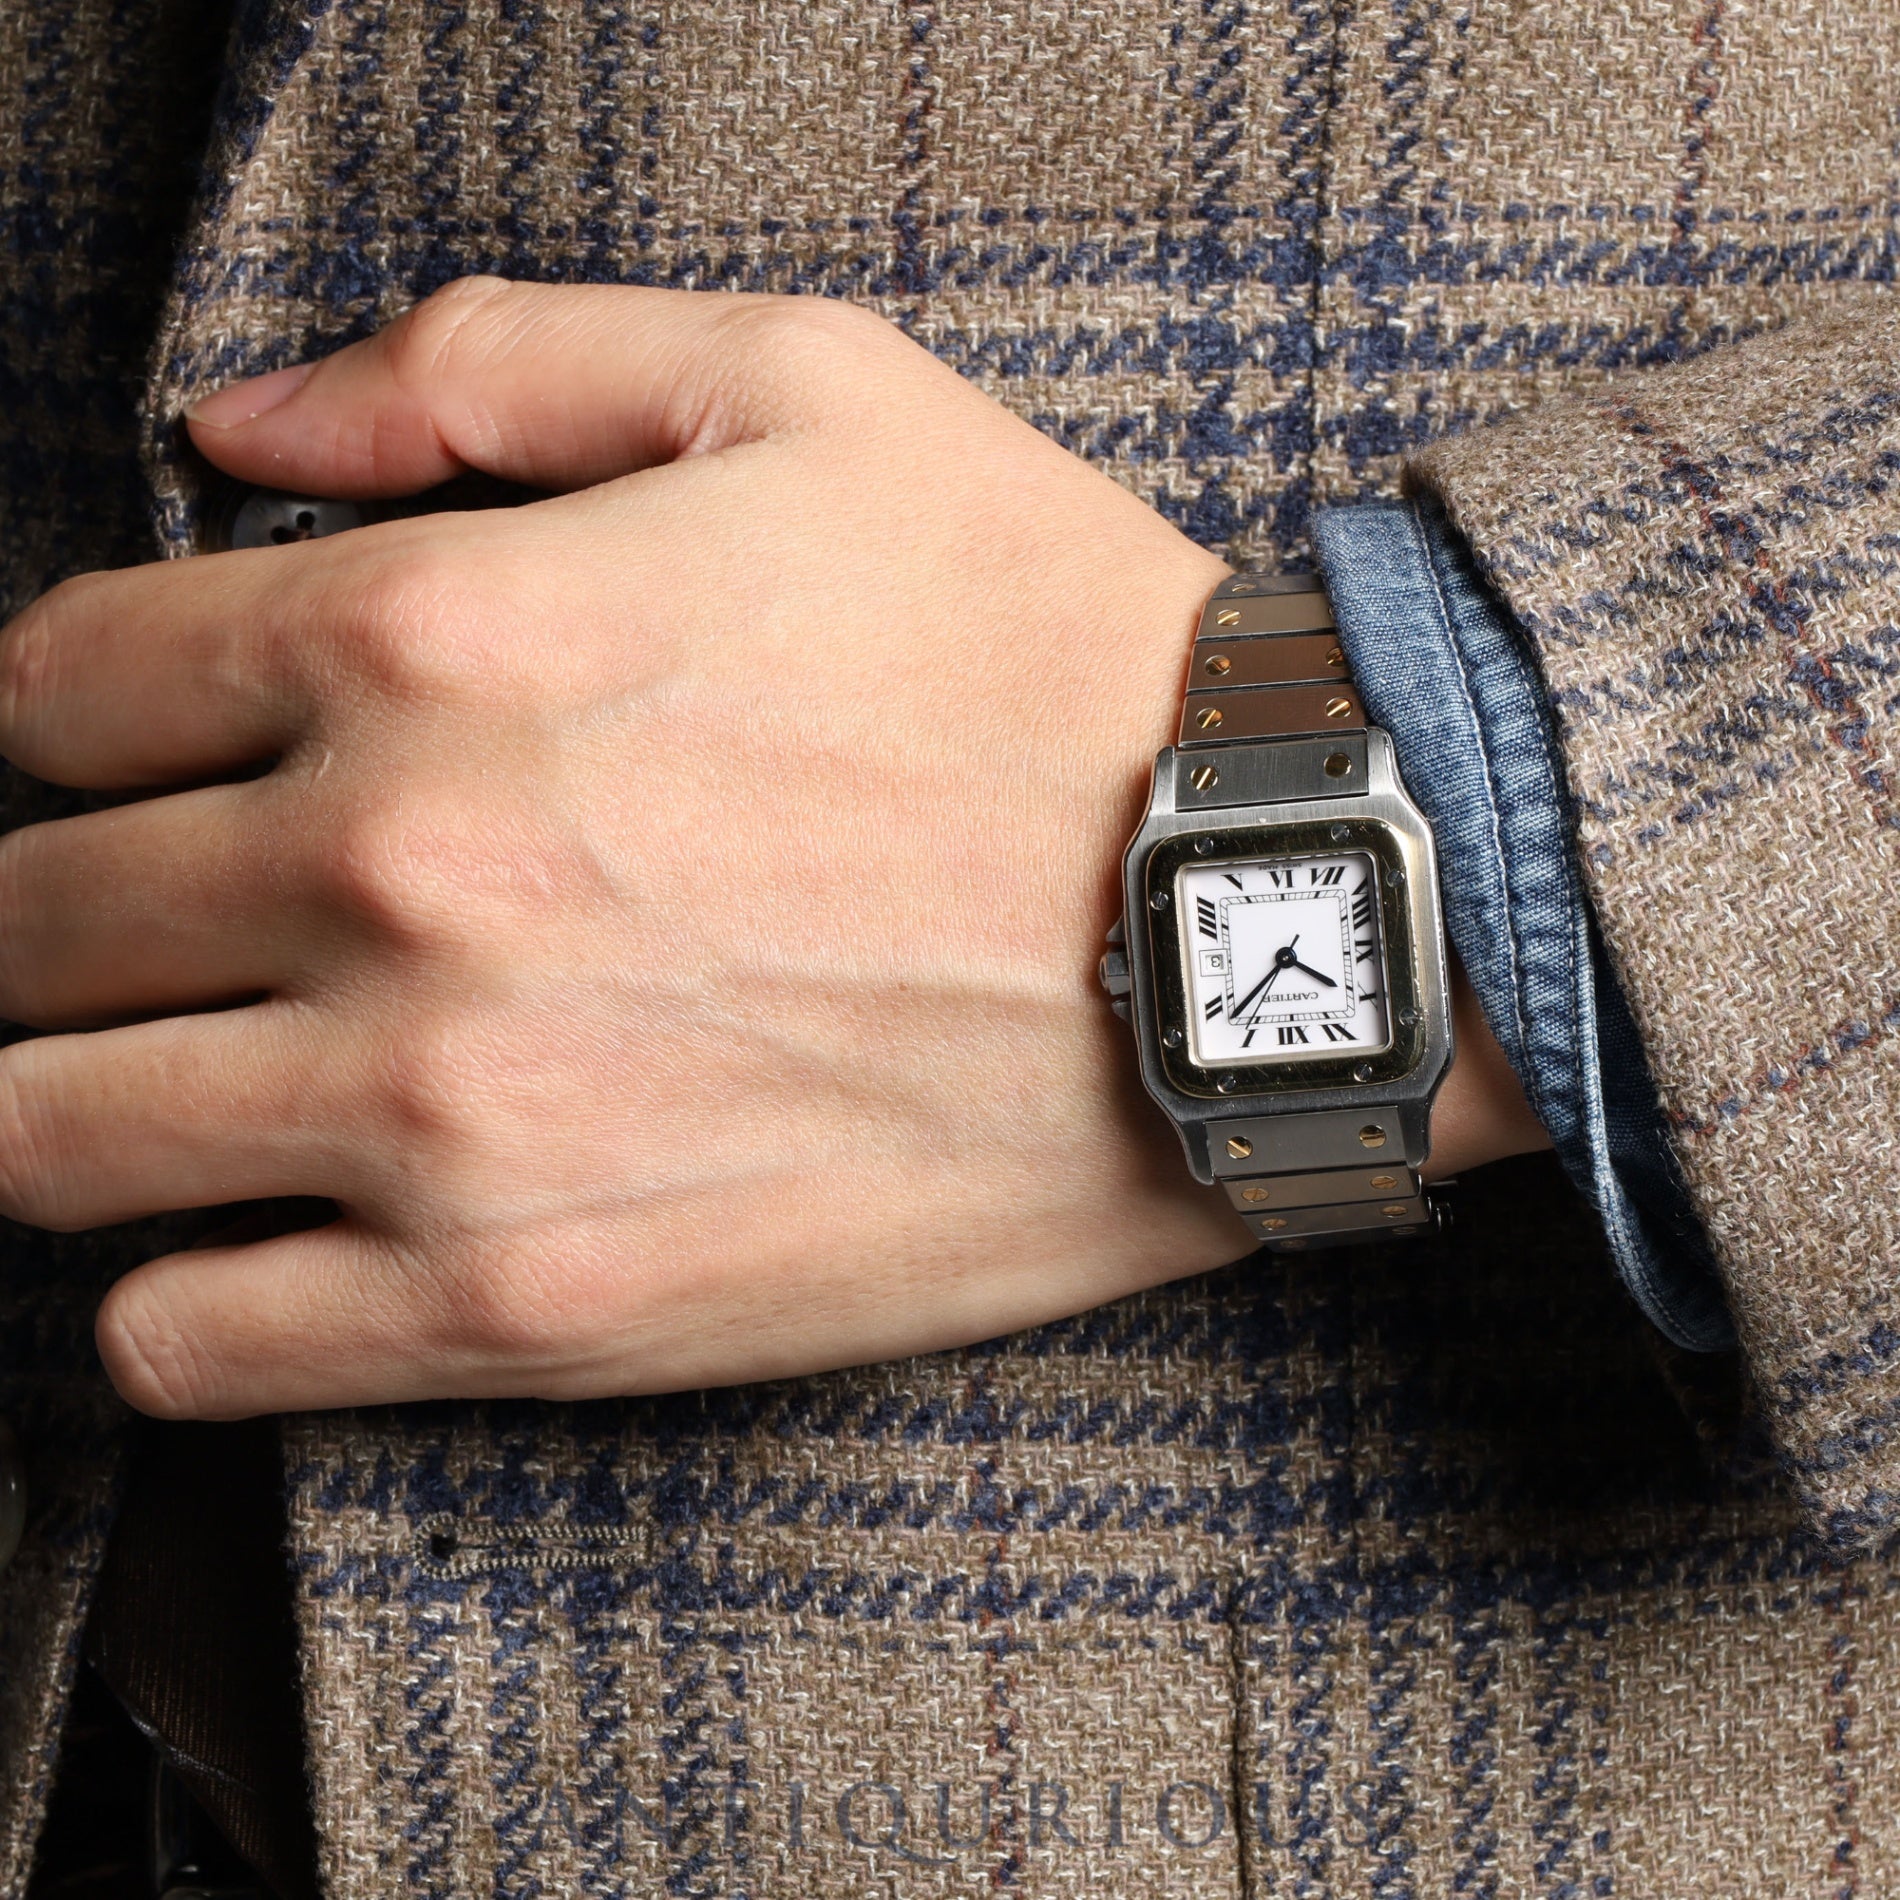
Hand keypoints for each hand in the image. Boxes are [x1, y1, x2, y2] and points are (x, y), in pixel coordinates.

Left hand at [0, 278, 1545, 1418]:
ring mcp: (451, 1120)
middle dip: (57, 905)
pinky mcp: (534, 1308)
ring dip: (68, 1095)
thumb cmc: (1048, 656)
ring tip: (171, 1077)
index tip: (145, 750)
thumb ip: (486, 364)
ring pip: (49, 1137)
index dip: (75, 712)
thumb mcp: (807, 395)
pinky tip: (257, 1237)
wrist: (1255, 925)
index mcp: (435, 637)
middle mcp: (402, 880)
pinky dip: (170, 1293)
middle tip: (158, 917)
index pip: (59, 686)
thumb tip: (234, 424)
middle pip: (30, 918)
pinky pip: (185, 1343)